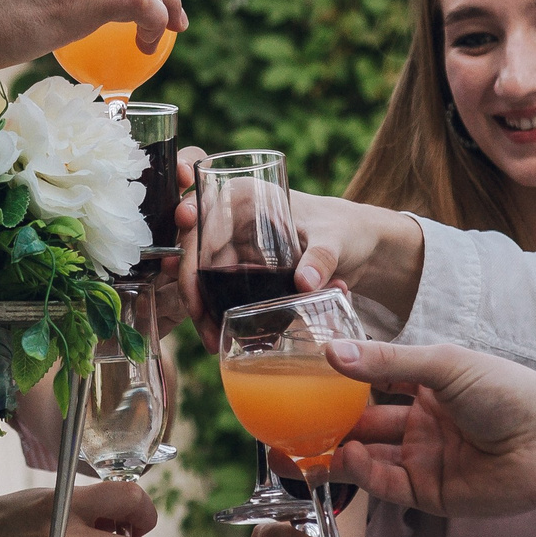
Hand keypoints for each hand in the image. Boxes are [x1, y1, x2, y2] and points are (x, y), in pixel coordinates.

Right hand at [173, 148, 419, 346]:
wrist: (360, 248)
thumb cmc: (346, 229)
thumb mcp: (334, 238)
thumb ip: (322, 257)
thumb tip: (304, 283)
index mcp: (245, 195)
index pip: (202, 212)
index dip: (183, 237)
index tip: (174, 263)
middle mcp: (232, 218)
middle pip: (195, 251)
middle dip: (192, 290)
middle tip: (205, 326)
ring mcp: (234, 245)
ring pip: (202, 276)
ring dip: (201, 309)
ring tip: (213, 340)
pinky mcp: (242, 270)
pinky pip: (219, 290)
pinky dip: (216, 312)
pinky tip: (219, 336)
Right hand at [323, 339, 535, 517]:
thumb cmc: (507, 392)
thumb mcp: (444, 366)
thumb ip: (387, 363)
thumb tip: (332, 352)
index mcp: (426, 387)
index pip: (372, 383)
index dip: (340, 383)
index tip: (302, 379)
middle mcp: (420, 424)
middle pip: (363, 425)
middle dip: (327, 426)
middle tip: (288, 424)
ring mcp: (424, 459)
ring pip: (368, 458)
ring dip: (338, 452)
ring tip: (306, 446)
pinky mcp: (430, 493)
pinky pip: (387, 484)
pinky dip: (363, 473)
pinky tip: (347, 456)